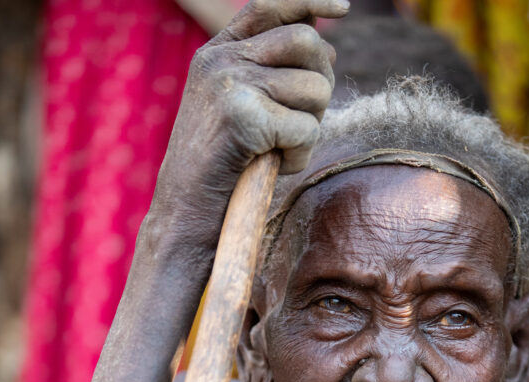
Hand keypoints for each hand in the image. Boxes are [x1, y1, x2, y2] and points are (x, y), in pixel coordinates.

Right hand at [152, 0, 348, 252]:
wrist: (185, 213)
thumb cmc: (219, 169)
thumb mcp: (242, 108)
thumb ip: (273, 74)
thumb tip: (326, 47)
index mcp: (218, 52)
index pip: (272, 4)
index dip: (310, 1)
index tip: (342, 8)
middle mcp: (222, 59)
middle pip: (306, 43)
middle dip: (320, 84)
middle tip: (301, 121)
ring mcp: (231, 83)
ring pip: (316, 89)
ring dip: (311, 127)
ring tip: (278, 149)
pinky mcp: (244, 116)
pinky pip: (308, 129)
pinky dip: (300, 156)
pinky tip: (273, 166)